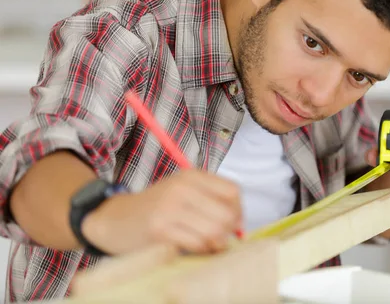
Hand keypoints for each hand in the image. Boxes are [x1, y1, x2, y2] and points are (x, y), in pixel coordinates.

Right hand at [82, 171, 242, 254]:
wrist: (114, 218)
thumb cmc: (155, 207)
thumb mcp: (182, 191)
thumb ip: (210, 199)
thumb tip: (239, 222)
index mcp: (191, 176)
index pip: (232, 191)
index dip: (239, 210)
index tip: (234, 222)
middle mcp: (182, 188)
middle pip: (226, 213)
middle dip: (229, 231)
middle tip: (221, 238)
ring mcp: (170, 208)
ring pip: (214, 231)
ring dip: (216, 243)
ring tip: (208, 245)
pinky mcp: (160, 230)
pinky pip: (196, 244)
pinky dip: (201, 250)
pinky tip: (194, 247)